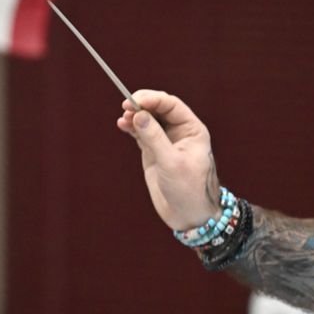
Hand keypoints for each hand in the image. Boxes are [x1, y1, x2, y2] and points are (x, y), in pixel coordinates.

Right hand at [116, 90, 220, 229]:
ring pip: (148, 120)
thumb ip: (154, 137)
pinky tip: (122, 124)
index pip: (171, 105)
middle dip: (142, 105)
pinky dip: (131, 127)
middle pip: (158, 109)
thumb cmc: (189, 189)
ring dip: (135, 115)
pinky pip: (141, 133)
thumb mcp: (171, 162)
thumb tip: (139, 115)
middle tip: (126, 106)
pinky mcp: (153, 152)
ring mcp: (165, 141)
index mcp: (192, 129)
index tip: (135, 100)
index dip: (153, 99)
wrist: (188, 214)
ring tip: (123, 118)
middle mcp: (179, 132)